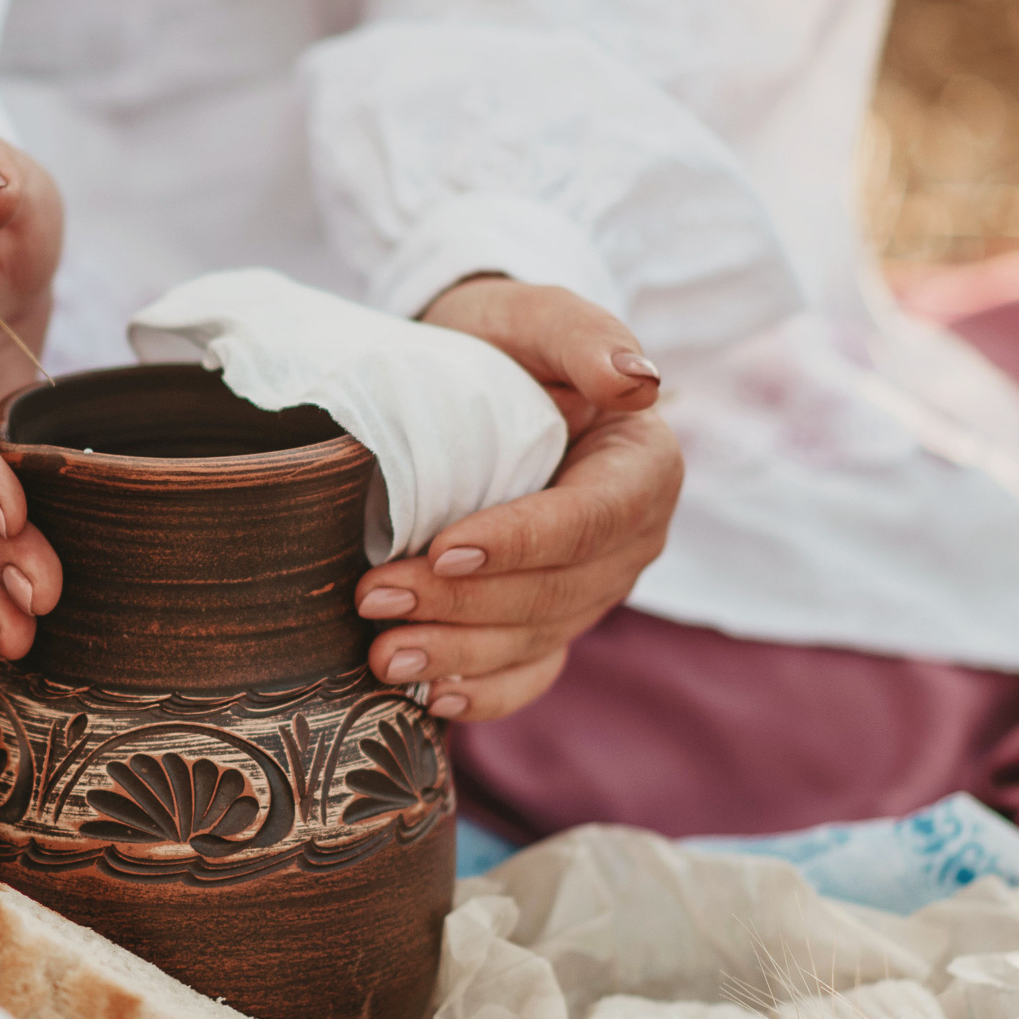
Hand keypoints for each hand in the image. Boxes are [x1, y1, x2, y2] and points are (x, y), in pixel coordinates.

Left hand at [352, 276, 681, 720]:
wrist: (473, 376)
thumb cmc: (505, 341)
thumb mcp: (535, 318)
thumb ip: (584, 336)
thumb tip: (637, 380)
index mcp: (642, 468)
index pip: (588, 520)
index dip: (521, 542)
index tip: (444, 546)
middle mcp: (630, 540)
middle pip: (556, 592)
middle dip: (463, 603)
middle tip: (376, 597)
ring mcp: (593, 589)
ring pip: (536, 640)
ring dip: (458, 656)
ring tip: (383, 656)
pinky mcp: (554, 622)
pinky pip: (532, 673)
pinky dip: (487, 694)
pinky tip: (434, 701)